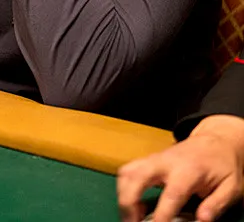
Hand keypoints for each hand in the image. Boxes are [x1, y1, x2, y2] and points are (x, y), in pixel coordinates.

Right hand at [117, 115, 243, 221]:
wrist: (216, 141)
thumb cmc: (223, 165)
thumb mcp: (231, 186)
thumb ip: (216, 204)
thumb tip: (202, 220)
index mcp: (188, 170)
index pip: (171, 194)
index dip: (161, 215)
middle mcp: (166, 162)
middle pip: (137, 176)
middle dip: (128, 201)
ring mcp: (155, 159)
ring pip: (127, 171)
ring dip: (123, 195)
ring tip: (131, 216)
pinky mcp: (149, 160)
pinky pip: (129, 170)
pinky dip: (125, 188)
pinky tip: (134, 204)